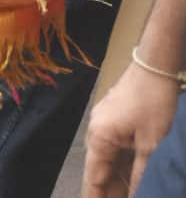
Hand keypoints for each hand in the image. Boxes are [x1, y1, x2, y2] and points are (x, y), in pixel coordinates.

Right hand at [83, 63, 178, 196]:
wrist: (154, 64)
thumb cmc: (152, 100)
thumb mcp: (151, 144)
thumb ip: (140, 175)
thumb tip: (135, 195)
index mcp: (99, 137)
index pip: (93, 179)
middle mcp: (96, 131)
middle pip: (99, 171)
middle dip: (109, 192)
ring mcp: (105, 123)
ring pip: (108, 161)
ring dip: (117, 180)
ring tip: (128, 196)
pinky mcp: (115, 118)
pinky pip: (115, 149)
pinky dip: (122, 165)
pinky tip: (133, 179)